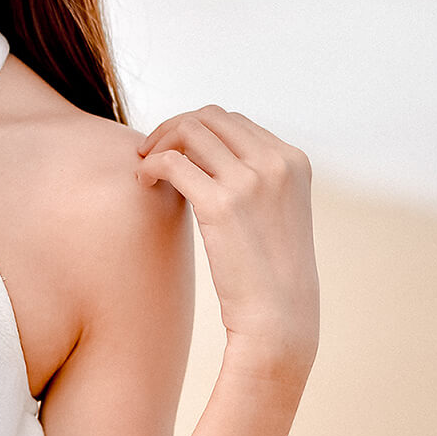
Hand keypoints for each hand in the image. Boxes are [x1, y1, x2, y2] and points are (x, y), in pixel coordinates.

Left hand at [136, 106, 317, 380]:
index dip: (198, 130)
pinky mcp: (221, 204)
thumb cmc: (272, 273)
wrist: (280, 319)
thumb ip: (256, 178)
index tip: (177, 151)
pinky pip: (172, 162)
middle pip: (210, 116)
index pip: (234, 122)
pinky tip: (143, 184)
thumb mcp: (278, 212)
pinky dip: (150, 166)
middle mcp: (276, 163)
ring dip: (159, 142)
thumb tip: (210, 156)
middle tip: (152, 152)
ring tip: (145, 168)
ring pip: (189, 130)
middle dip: (175, 128)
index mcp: (293, 160)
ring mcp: (250, 181)